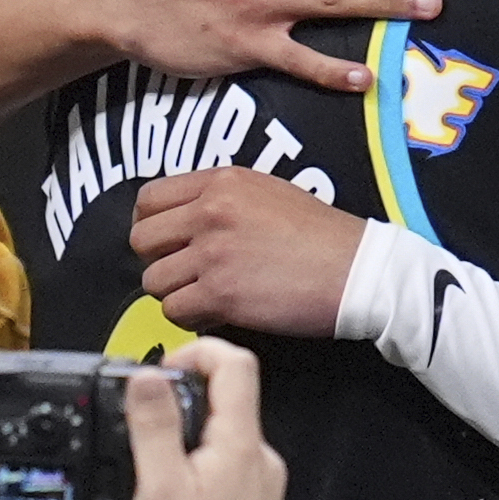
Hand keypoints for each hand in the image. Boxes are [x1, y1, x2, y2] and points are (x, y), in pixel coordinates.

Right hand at [126, 337, 298, 499]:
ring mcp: (261, 480)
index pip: (235, 363)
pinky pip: (228, 464)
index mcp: (239, 441)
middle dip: (184, 400)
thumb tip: (147, 377)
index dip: (197, 352)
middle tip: (147, 425)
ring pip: (225, 434)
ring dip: (189, 438)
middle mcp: (259, 454)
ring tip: (157, 472)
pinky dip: (200, 467)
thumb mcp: (160, 486)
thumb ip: (154, 426)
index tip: (164, 369)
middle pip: (228, 397)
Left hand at [133, 168, 366, 335]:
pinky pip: (174, 312)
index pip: (148, 198)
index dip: (151, 225)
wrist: (357, 269)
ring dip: (175, 294)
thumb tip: (185, 222)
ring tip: (205, 297)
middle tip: (185, 273)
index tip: (167, 242)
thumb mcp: (268, 192)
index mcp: (221, 181)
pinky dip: (190, 318)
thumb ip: (222, 199)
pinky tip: (217, 314)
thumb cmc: (321, 234)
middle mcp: (210, 211)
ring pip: (153, 281)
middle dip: (158, 261)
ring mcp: (213, 253)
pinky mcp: (221, 294)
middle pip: (141, 240)